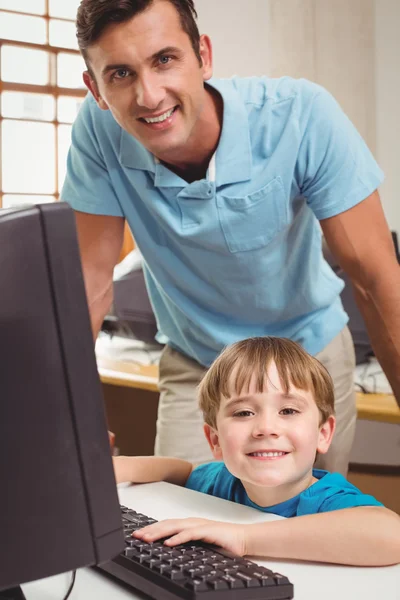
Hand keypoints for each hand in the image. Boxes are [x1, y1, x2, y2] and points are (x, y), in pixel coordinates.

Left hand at [133, 518, 247, 555]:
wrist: (243, 539)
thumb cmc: (223, 542)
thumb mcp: (200, 544)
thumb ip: (187, 544)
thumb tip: (169, 550)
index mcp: (189, 525)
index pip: (166, 525)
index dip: (151, 529)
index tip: (138, 536)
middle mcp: (192, 522)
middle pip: (166, 524)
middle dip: (150, 530)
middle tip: (136, 536)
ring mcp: (199, 525)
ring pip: (174, 527)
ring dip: (159, 533)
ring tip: (147, 539)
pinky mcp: (207, 531)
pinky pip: (189, 534)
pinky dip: (178, 538)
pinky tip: (168, 543)